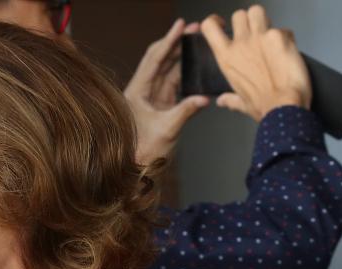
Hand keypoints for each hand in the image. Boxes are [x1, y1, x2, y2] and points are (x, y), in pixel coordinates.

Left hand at [124, 18, 210, 166]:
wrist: (137, 170)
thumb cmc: (144, 154)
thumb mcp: (167, 130)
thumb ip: (186, 111)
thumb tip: (205, 98)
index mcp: (136, 92)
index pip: (154, 59)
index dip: (168, 40)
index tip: (181, 25)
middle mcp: (141, 91)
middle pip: (160, 59)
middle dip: (177, 43)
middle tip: (196, 28)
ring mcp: (150, 97)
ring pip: (168, 69)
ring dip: (182, 55)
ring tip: (199, 41)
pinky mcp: (159, 104)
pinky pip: (173, 82)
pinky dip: (185, 72)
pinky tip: (197, 64)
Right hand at [202, 5, 311, 121]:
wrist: (283, 106)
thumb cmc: (263, 105)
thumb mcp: (241, 102)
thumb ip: (230, 99)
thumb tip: (222, 101)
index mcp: (226, 58)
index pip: (210, 27)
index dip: (215, 21)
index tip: (222, 25)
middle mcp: (241, 44)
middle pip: (239, 14)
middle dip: (247, 21)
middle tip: (253, 32)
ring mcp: (260, 37)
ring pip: (257, 11)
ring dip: (263, 20)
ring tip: (269, 34)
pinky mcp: (280, 36)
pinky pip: (283, 29)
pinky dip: (286, 38)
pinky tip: (287, 51)